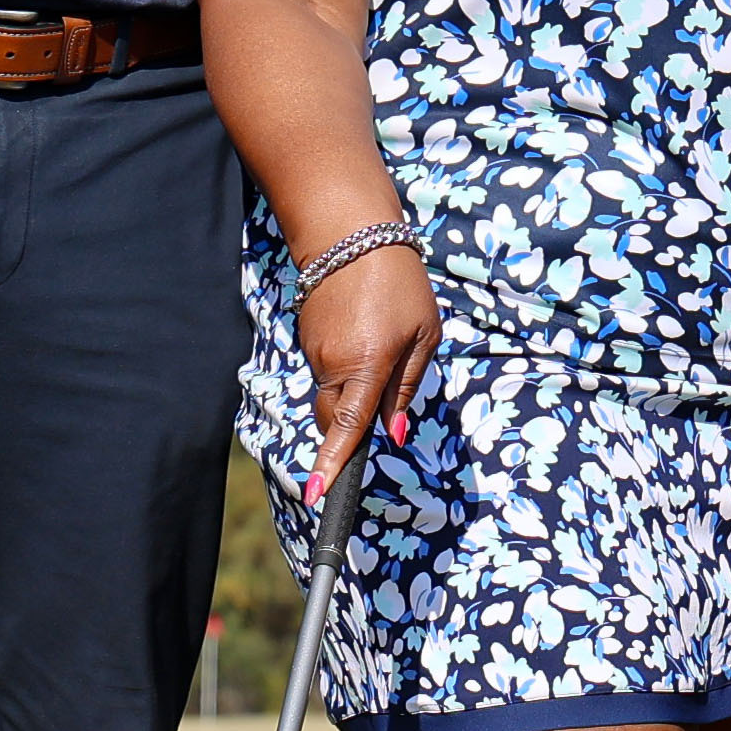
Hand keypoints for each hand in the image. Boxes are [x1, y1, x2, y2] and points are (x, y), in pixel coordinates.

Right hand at [295, 244, 437, 501]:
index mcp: (369, 365)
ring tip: (379, 339)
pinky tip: (361, 330)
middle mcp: (335, 364)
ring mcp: (315, 352)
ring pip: (332, 394)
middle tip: (381, 397)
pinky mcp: (306, 340)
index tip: (317, 497)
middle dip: (352, 428)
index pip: (348, 428)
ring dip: (353, 388)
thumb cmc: (399, 283)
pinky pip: (326, 370)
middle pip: (336, 420)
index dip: (332, 465)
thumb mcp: (424, 334)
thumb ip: (406, 387)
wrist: (350, 234)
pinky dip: (343, 365)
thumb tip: (394, 433)